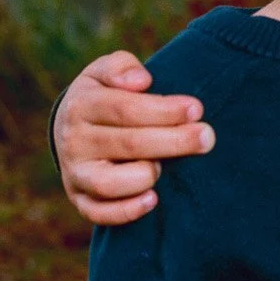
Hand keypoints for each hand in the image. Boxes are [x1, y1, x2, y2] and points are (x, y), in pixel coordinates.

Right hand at [55, 52, 214, 225]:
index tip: (197, 108)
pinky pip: (100, 214)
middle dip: (174, 141)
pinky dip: (127, 211)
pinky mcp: (81, 201)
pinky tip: (154, 199)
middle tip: (208, 137)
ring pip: (110, 183)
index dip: (164, 110)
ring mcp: (76, 174)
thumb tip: (141, 81)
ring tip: (168, 166)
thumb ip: (121, 67)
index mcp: (81, 105)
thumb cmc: (103, 98)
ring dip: (147, 175)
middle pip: (128, 144)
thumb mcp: (104, 72)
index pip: (125, 109)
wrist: (71, 132)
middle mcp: (74, 141)